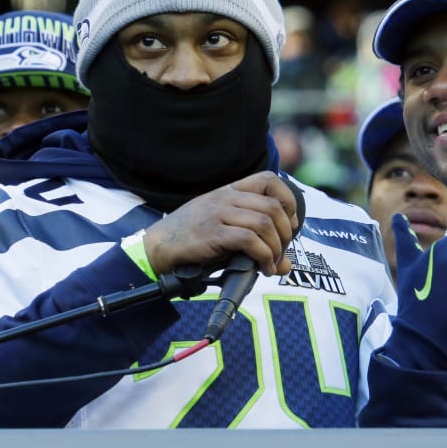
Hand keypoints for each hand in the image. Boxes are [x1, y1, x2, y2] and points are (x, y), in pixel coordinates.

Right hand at [142, 171, 297, 277]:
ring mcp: (217, 213)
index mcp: (228, 191)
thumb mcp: (223, 231)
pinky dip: (264, 256)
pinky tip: (264, 268)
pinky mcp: (212, 233)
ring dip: (277, 247)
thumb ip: (254, 241)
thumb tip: (285, 265)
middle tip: (283, 252)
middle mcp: (225, 198)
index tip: (290, 224)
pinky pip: (250, 240)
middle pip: (273, 206)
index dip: (288, 200)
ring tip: (274, 263)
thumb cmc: (191, 240)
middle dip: (286, 232)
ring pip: (265, 222)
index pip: (269, 179)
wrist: (156, 248)